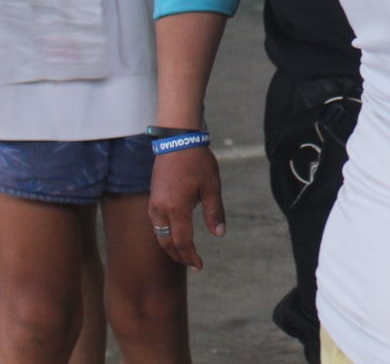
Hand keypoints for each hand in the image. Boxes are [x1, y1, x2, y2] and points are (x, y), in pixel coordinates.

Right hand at [148, 146, 225, 270]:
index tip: (199, 266)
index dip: (191, 256)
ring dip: (170, 247)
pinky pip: (156, 223)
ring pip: (159, 234)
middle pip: (167, 242)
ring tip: (184, 254)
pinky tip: (174, 235)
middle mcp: (161, 210)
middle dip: (179, 256)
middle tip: (192, 264)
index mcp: (177, 209)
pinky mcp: (153, 198)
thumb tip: (219, 234)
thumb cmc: (198, 162)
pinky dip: (164, 235)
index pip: (182, 242)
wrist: (177, 141)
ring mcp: (154, 204)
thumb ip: (214, 212)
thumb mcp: (212, 187)